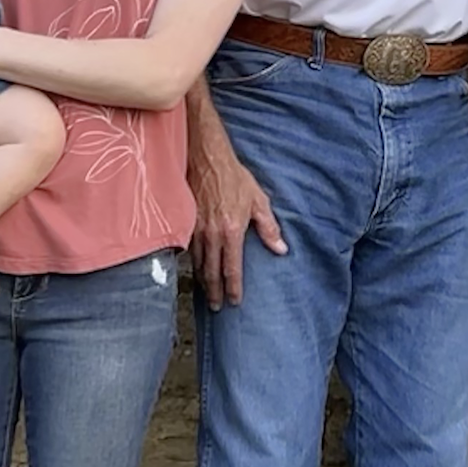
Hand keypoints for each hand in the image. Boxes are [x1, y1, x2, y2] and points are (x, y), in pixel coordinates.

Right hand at [188, 135, 285, 308]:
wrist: (207, 159)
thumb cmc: (235, 178)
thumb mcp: (259, 201)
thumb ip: (269, 228)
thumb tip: (281, 249)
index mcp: (232, 231)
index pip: (232, 268)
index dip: (234, 288)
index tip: (235, 302)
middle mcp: (212, 234)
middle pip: (211, 272)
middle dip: (214, 292)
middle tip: (217, 307)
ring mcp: (196, 229)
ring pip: (198, 264)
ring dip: (202, 281)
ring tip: (206, 294)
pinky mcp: (186, 223)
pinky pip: (189, 250)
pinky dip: (192, 265)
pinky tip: (195, 271)